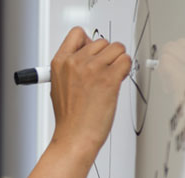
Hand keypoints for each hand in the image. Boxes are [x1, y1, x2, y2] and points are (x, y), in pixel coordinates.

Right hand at [50, 27, 130, 152]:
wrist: (75, 137)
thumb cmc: (70, 119)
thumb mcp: (58, 87)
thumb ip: (71, 68)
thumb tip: (88, 57)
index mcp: (60, 62)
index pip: (77, 34)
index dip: (88, 42)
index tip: (93, 53)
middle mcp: (75, 62)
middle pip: (102, 41)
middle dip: (106, 56)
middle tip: (104, 73)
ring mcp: (92, 69)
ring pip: (117, 49)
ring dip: (118, 62)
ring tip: (110, 78)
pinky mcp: (109, 78)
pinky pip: (126, 61)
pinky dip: (125, 70)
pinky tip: (117, 82)